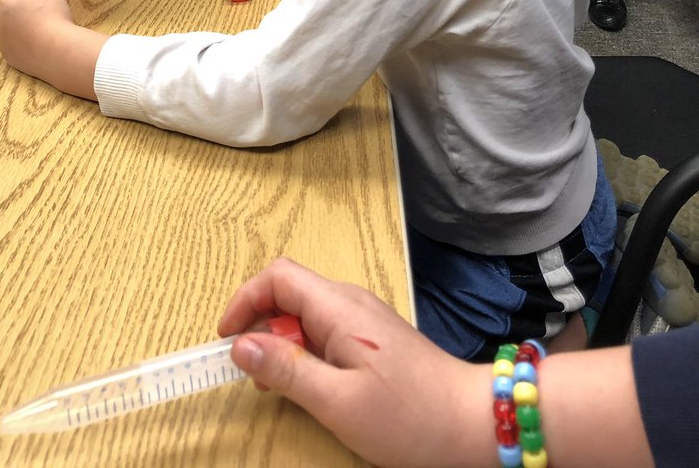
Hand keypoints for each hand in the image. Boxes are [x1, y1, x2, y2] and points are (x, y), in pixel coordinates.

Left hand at [0, 0, 102, 97]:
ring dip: (20, 23)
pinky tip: (40, 42)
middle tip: (42, 7)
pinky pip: (13, 43)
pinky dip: (22, 41)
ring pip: (9, 25)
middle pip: (6, 6)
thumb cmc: (53, 15)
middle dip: (19, 5)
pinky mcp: (8, 56)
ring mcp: (2, 39)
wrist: (58, 51)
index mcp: (6, 0)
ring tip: (43, 26)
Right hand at [219, 258, 481, 467]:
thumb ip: (286, 370)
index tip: (227, 340)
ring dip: (283, 344)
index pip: (278, 276)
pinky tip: (312, 387)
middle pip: (289, 293)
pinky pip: (326, 330)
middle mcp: (350, 302)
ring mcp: (364, 318)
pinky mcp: (373, 338)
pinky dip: (305, 352)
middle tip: (256, 376)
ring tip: (282, 388)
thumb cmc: (407, 416)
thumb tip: (240, 344)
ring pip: (306, 314)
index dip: (244, 301)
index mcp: (339, 307)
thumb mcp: (337, 402)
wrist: (470, 422)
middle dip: (261, 327)